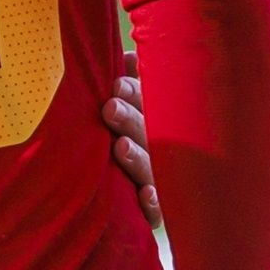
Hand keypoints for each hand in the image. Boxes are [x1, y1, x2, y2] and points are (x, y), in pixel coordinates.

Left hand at [102, 52, 160, 230]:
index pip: (146, 102)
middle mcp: (159, 150)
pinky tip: (145, 194)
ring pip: (150, 168)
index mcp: (153, 121)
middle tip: (110, 108)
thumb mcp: (133, 108)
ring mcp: (159, 181)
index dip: (132, 92)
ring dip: (137, 158)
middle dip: (130, 119)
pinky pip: (157, 211)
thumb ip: (133, 84)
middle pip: (147, 132)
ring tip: (121, 147)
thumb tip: (129, 57)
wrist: (156, 198)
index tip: (115, 85)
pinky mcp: (154, 212)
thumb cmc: (136, 138)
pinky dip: (153, 204)